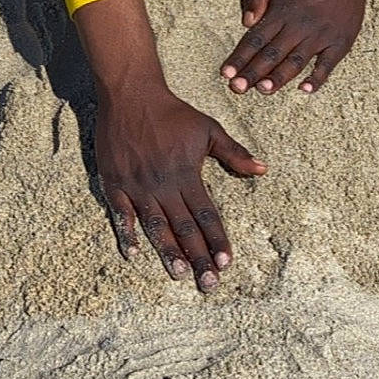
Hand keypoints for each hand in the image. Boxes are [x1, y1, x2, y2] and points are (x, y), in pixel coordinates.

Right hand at [96, 80, 265, 291]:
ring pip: (155, 226)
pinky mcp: (115, 183)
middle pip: (184, 228)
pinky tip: (135, 255)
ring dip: (168, 252)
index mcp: (187, 174)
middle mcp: (163, 184)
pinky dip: (128, 234)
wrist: (130, 94)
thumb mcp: (209, 129)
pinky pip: (121, 214)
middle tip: (208, 284)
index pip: (206, 215)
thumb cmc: (173, 112)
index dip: (217, 240)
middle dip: (198, 257)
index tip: (226, 263)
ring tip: (179, 275)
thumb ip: (234, 153)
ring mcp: (138, 186)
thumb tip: (262, 169)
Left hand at [221, 0, 367, 95]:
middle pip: (271, 54)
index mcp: (281, 13)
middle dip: (252, 73)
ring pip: (295, 62)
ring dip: (279, 77)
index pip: (255, 40)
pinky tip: (305, 90)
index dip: (239, 58)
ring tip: (263, 90)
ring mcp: (320, 36)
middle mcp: (298, 27)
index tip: (225, 74)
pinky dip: (317, 78)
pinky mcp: (339, 42)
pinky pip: (327, 64)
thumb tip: (246, 22)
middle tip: (237, 88)